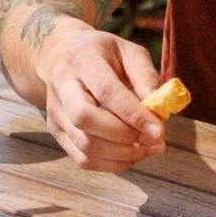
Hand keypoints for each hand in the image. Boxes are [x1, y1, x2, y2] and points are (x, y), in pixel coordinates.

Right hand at [35, 27, 167, 172]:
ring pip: (84, 145)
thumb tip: (160, 111)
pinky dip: (110, 164)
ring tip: (148, 149)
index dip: (133, 115)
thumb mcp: (129, 52)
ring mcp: (55, 112)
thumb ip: (146, 77)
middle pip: (85, 120)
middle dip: (124, 136)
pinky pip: (82, 159)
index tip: (158, 130)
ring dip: (121, 155)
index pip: (106, 92)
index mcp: (83, 60)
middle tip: (154, 140)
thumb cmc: (103, 54)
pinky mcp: (56, 131)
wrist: (61, 54)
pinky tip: (131, 156)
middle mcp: (62, 86)